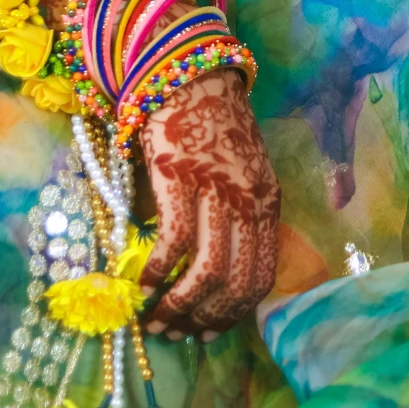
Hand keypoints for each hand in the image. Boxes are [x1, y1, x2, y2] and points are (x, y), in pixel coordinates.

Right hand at [138, 67, 281, 338]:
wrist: (190, 74)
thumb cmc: (210, 127)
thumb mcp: (242, 174)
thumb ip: (237, 217)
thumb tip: (212, 272)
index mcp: (267, 202)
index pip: (261, 275)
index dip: (236, 312)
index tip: (210, 332)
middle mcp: (248, 201)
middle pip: (236, 281)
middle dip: (205, 317)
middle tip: (177, 333)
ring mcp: (216, 191)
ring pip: (207, 270)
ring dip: (179, 305)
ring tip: (156, 320)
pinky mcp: (180, 180)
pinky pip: (173, 243)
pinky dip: (157, 273)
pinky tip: (141, 287)